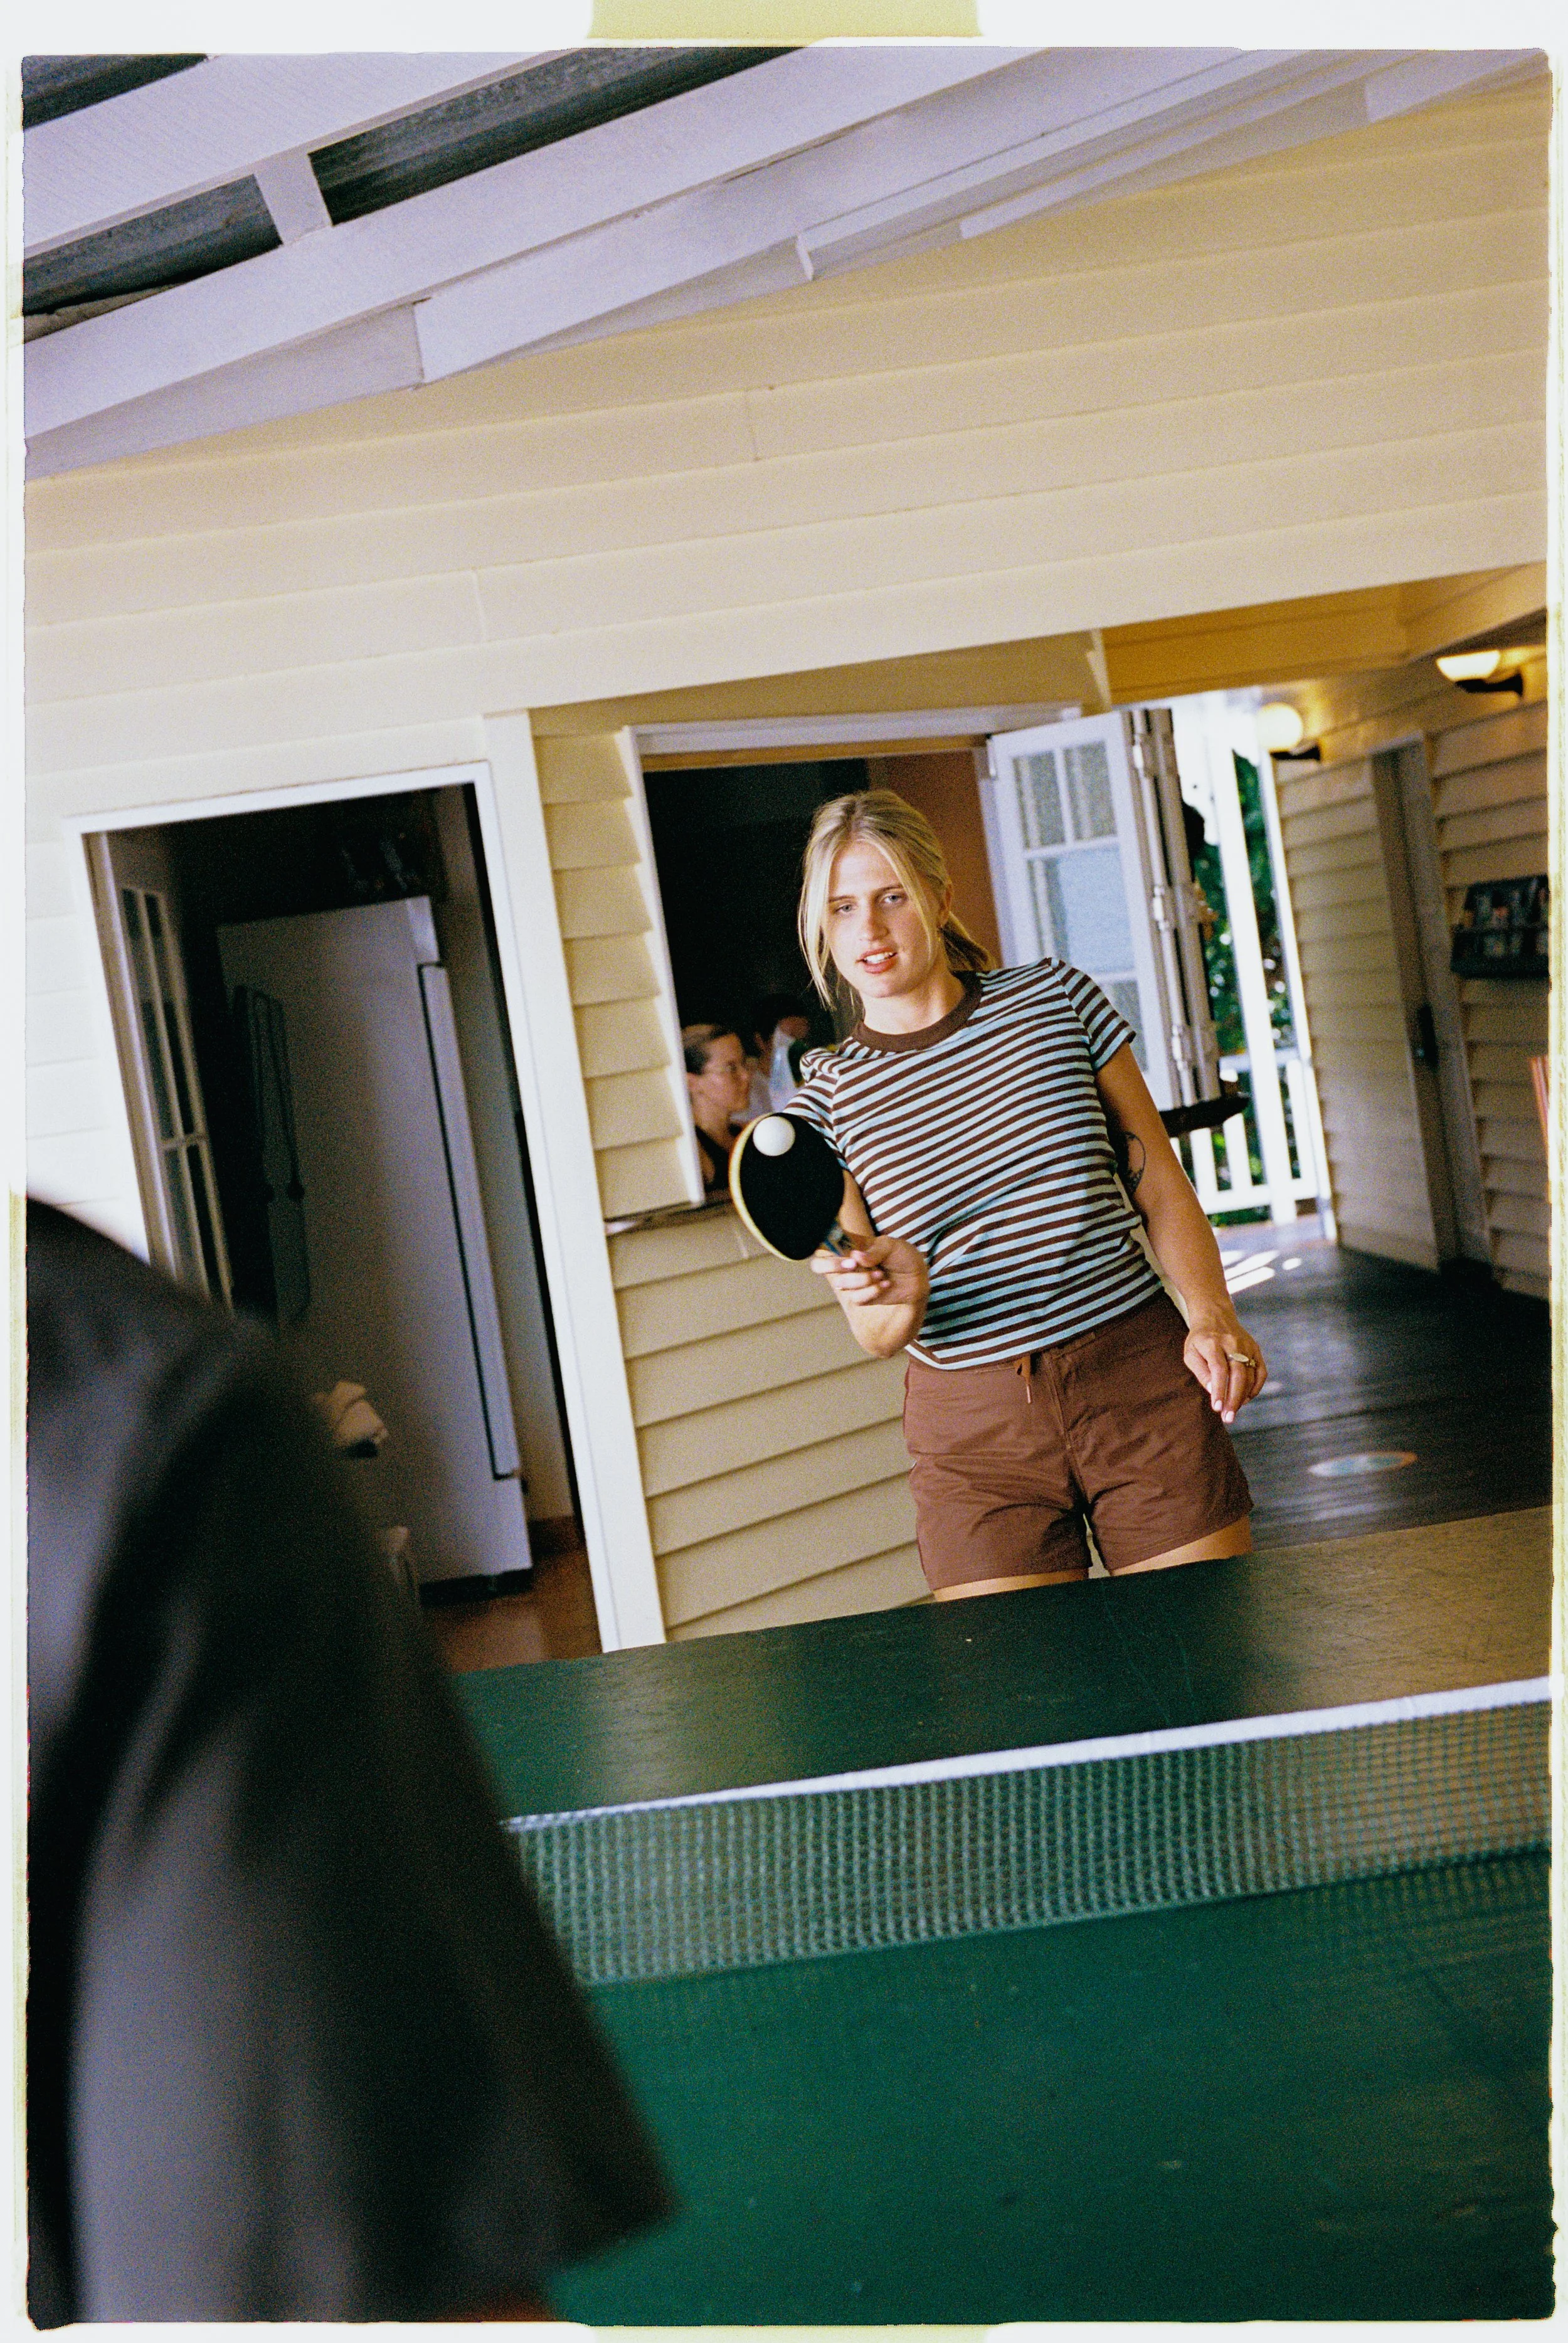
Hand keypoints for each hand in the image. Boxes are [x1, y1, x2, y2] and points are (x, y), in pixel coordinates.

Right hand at [811, 1233, 928, 1316]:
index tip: (838, 1245)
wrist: (918, 1277)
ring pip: (841, 1284)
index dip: (822, 1244)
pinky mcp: (861, 1297)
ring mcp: (852, 1281)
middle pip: (819, 1265)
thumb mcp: (892, 1246)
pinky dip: (873, 1291)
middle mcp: (846, 1263)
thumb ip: (874, 1250)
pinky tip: (885, 1284)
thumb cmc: (903, 1256)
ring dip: (863, 1279)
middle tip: (853, 1264)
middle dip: (832, 1265)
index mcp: (850, 1245)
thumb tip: (855, 1257)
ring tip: (881, 1273)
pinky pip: (856, 1297)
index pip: (823, 1242)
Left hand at [1183, 1316, 1266, 1424]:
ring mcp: (1247, 1346)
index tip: (1217, 1408)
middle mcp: (1233, 1343)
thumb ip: (1201, 1372)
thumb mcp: (1191, 1353)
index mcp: (1212, 1343)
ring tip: (1233, 1411)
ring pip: (1250, 1375)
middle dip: (1233, 1399)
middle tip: (1228, 1418)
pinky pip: (1260, 1372)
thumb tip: (1213, 1391)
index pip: (1219, 1370)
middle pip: (1238, 1374)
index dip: (1219, 1390)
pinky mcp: (1256, 1349)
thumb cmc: (1200, 1339)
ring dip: (1243, 1396)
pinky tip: (1245, 1398)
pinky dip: (1255, 1388)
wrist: (1216, 1316)